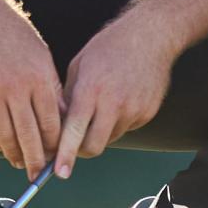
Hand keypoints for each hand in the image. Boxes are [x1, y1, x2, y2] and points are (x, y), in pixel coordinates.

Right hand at [0, 0, 63, 181]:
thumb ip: (51, 88)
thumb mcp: (41, 56)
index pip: (51, 123)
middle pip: (28, 136)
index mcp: (38, 77)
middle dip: (35, 160)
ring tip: (18, 162)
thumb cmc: (13, 34)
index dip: (54, 144)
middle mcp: (14, 87)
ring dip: (12, 154)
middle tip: (38, 174)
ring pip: (4, 136)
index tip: (56, 155)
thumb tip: (62, 121)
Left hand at [54, 12, 179, 178]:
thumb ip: (68, 97)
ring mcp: (134, 110)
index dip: (64, 155)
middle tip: (71, 144)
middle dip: (79, 151)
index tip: (58, 172)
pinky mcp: (147, 113)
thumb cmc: (109, 46)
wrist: (150, 35)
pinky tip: (117, 99)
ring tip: (99, 106)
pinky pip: (125, 129)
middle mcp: (114, 103)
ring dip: (98, 133)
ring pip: (109, 138)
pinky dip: (116, 123)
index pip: (74, 132)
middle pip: (93, 147)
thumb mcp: (78, 65)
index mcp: (91, 89)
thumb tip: (57, 125)